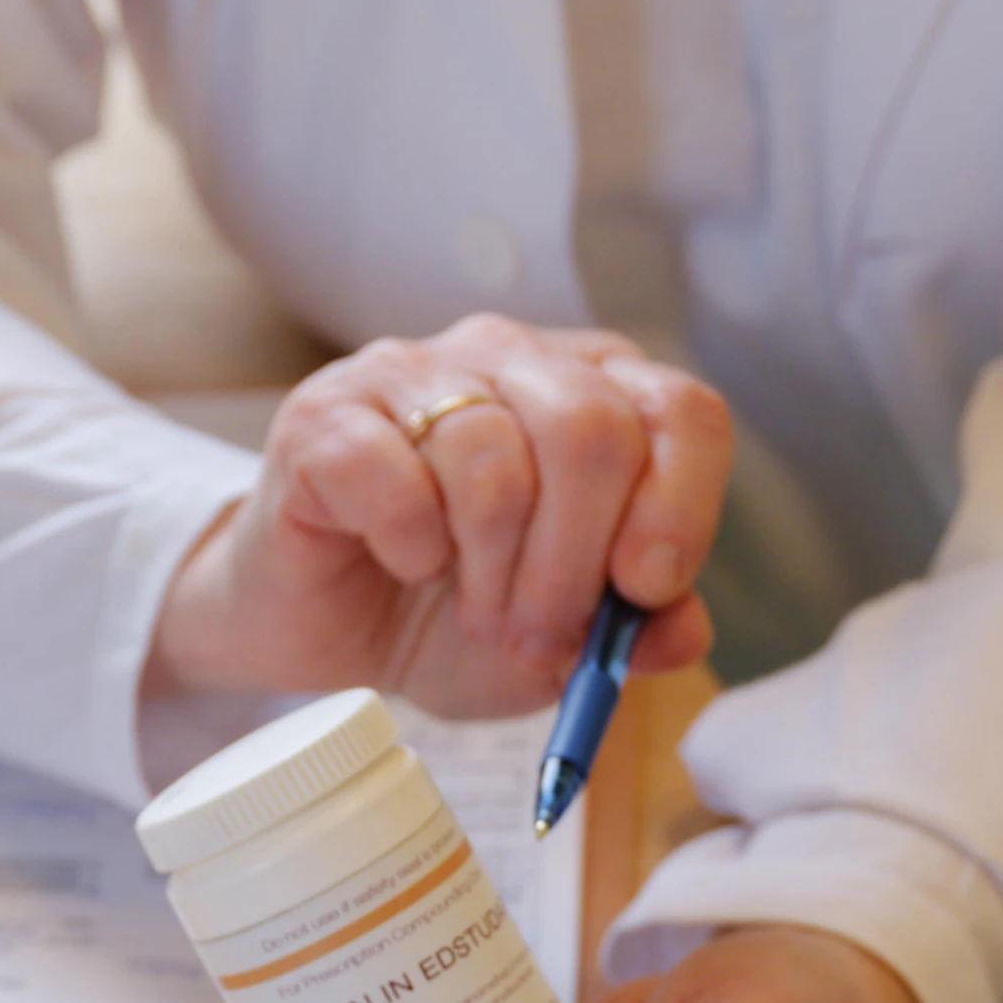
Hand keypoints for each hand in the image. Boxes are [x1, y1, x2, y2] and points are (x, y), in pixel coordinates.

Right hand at [149, 315, 729, 719]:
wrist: (321, 631)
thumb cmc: (446, 615)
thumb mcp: (559, 644)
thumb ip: (630, 632)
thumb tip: (681, 628)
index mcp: (593, 391)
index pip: (678, 410)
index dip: (678, 504)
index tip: (644, 590)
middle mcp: (509, 358)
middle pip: (590, 428)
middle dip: (574, 562)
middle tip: (541, 635)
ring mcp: (411, 372)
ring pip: (493, 456)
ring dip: (491, 569)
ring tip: (476, 613)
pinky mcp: (324, 414)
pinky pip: (392, 473)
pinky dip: (408, 543)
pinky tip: (403, 562)